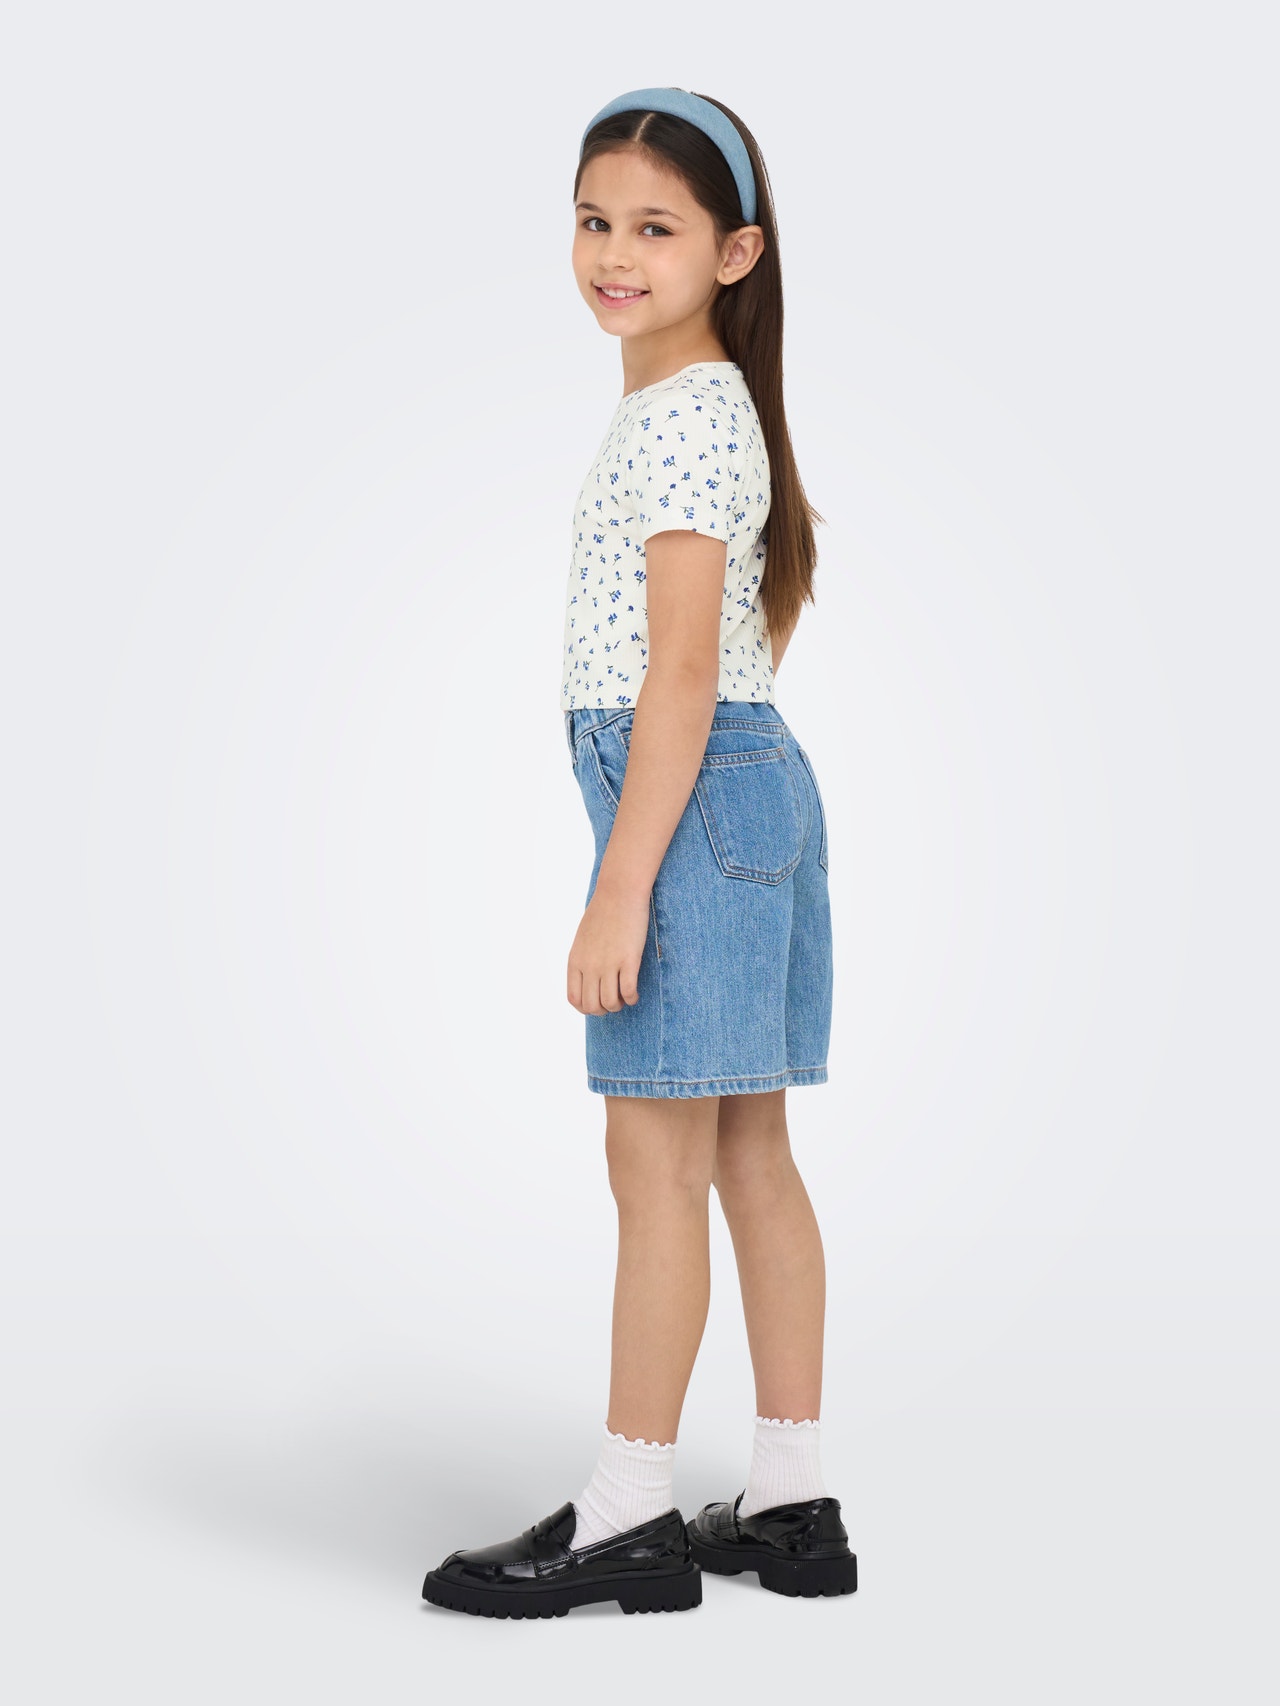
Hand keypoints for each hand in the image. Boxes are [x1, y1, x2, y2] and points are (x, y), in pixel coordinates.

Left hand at [566, 883, 650, 1014]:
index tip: (598, 1003)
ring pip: (610, 1003)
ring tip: (625, 996)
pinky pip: (628, 992)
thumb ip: (583, 960)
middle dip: (604, 1010)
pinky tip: (635, 992)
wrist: (619, 892)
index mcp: (575, 961)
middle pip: (592, 1006)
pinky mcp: (628, 960)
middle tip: (614, 1001)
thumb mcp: (583, 939)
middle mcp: (589, 966)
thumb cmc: (604, 913)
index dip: (587, 1008)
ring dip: (619, 1005)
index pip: (575, 999)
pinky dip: (632, 998)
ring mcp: (608, 963)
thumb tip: (589, 980)